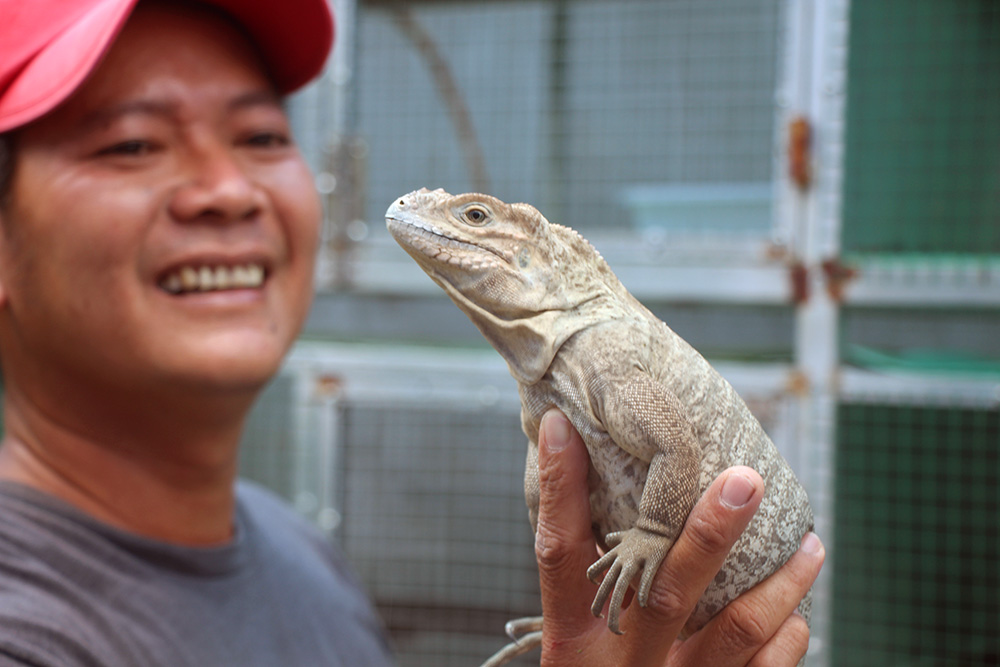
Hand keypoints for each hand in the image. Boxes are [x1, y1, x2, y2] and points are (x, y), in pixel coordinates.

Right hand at [534, 409, 824, 666]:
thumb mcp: (574, 650)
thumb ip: (589, 592)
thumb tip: (598, 503)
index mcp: (573, 644)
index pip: (559, 557)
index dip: (559, 490)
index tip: (563, 426)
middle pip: (666, 592)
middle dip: (709, 533)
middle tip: (746, 481)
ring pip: (737, 634)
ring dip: (781, 584)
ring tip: (811, 543)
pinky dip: (788, 639)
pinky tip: (799, 613)